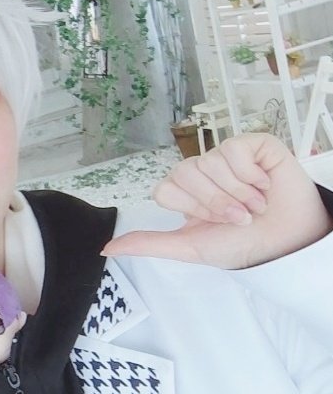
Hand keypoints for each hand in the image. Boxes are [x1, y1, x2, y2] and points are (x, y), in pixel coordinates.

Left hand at [102, 133, 331, 268]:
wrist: (286, 241)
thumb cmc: (240, 244)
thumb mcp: (189, 247)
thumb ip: (148, 244)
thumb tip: (107, 248)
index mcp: (185, 193)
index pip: (166, 188)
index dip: (191, 207)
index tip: (212, 222)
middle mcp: (202, 171)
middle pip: (185, 174)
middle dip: (215, 202)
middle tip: (238, 216)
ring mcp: (226, 156)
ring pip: (210, 163)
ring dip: (237, 192)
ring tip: (255, 205)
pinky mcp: (252, 145)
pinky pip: (234, 149)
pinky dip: (251, 174)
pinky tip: (265, 185)